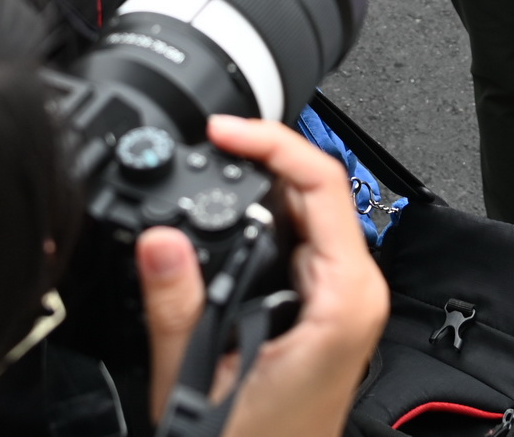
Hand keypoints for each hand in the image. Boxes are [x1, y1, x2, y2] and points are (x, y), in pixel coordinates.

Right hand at [138, 116, 388, 436]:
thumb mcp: (198, 383)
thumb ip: (178, 307)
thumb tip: (159, 238)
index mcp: (344, 300)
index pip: (323, 183)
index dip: (271, 141)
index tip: (222, 129)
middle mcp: (354, 295)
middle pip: (316, 190)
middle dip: (258, 160)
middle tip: (205, 145)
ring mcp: (342, 303)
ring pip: (304, 215)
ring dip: (256, 190)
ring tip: (207, 171)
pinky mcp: (322, 312)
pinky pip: (297, 245)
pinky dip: (259, 223)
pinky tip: (221, 220)